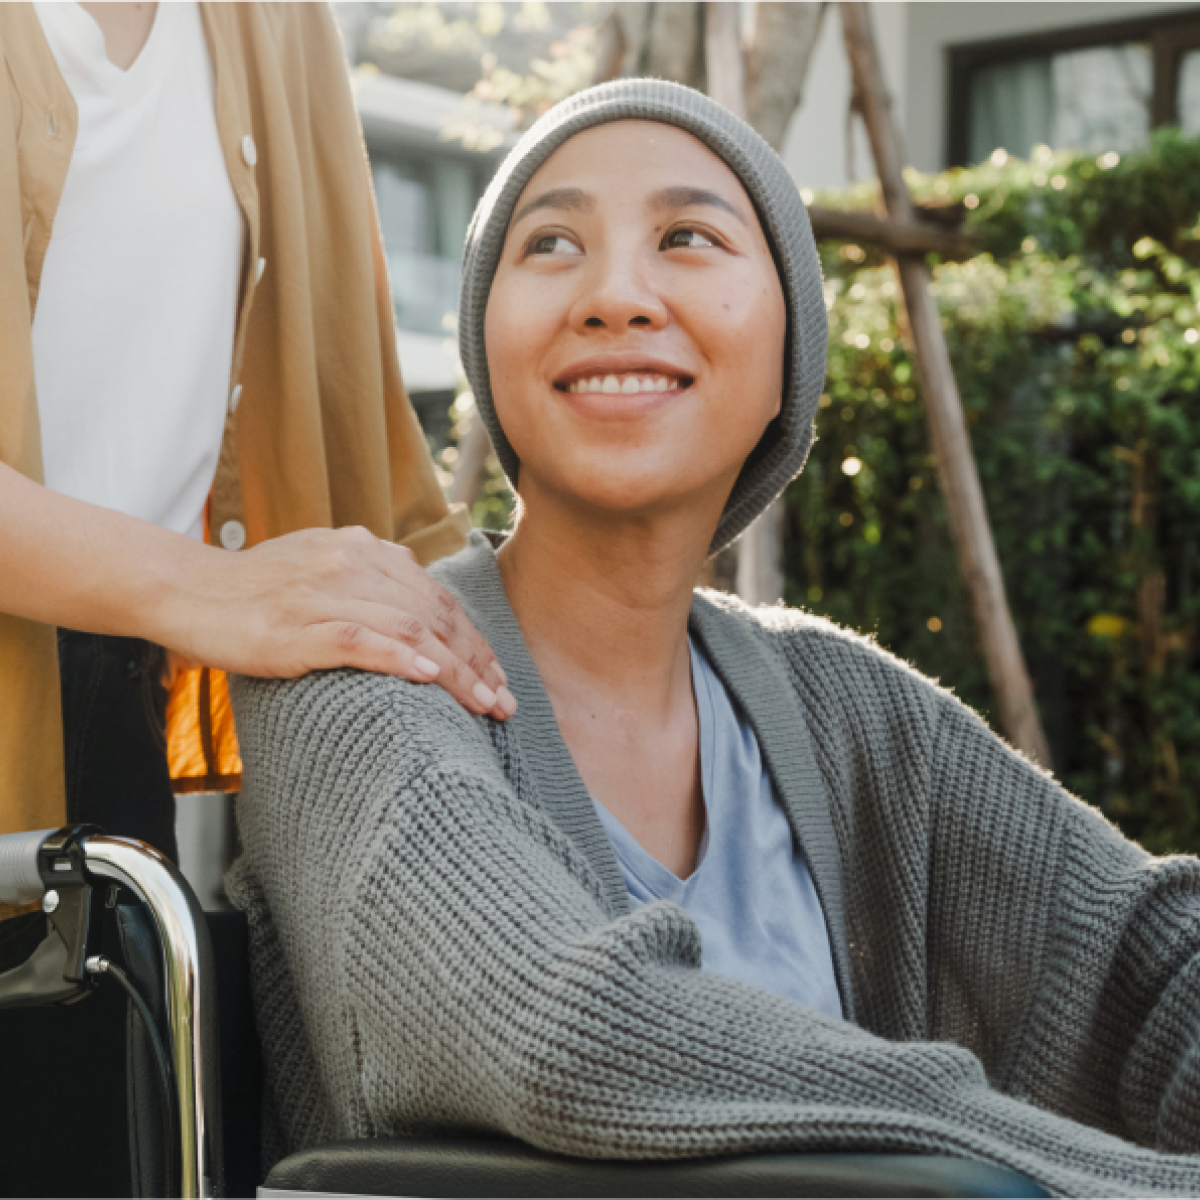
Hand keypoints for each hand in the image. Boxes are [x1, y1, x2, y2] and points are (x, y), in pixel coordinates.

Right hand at [159, 527, 515, 719]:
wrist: (188, 589)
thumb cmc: (254, 588)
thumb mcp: (319, 565)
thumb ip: (367, 578)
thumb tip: (411, 604)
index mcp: (363, 550)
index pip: (435, 598)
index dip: (472, 638)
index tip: (496, 673)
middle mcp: (353, 563)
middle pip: (433, 615)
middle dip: (475, 660)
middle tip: (503, 700)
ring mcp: (327, 593)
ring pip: (410, 629)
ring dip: (453, 669)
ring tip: (482, 702)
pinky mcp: (300, 625)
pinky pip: (361, 640)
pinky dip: (400, 657)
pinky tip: (428, 676)